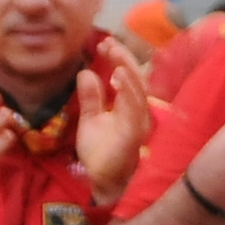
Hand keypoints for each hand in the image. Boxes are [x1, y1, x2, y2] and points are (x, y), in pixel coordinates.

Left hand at [74, 48, 154, 206]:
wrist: (101, 181)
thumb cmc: (101, 153)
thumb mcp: (90, 119)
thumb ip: (90, 98)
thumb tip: (85, 73)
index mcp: (129, 107)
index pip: (128, 77)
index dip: (118, 58)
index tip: (103, 43)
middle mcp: (138, 113)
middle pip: (137, 79)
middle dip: (124, 58)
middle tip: (108, 43)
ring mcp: (138, 123)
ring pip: (138, 91)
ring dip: (127, 70)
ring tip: (113, 54)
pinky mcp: (133, 135)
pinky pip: (133, 109)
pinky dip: (128, 92)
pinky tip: (117, 78)